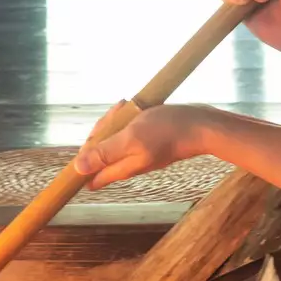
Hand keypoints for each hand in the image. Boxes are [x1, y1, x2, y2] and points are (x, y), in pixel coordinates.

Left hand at [73, 104, 207, 189]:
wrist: (201, 126)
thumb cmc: (166, 131)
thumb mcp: (130, 139)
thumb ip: (105, 154)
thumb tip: (79, 170)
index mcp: (122, 167)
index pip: (91, 174)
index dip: (83, 158)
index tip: (93, 137)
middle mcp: (128, 163)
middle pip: (100, 152)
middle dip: (101, 131)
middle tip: (115, 113)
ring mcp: (139, 153)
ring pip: (114, 139)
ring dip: (114, 122)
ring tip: (124, 105)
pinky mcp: (148, 143)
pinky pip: (127, 133)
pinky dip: (126, 120)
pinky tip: (132, 107)